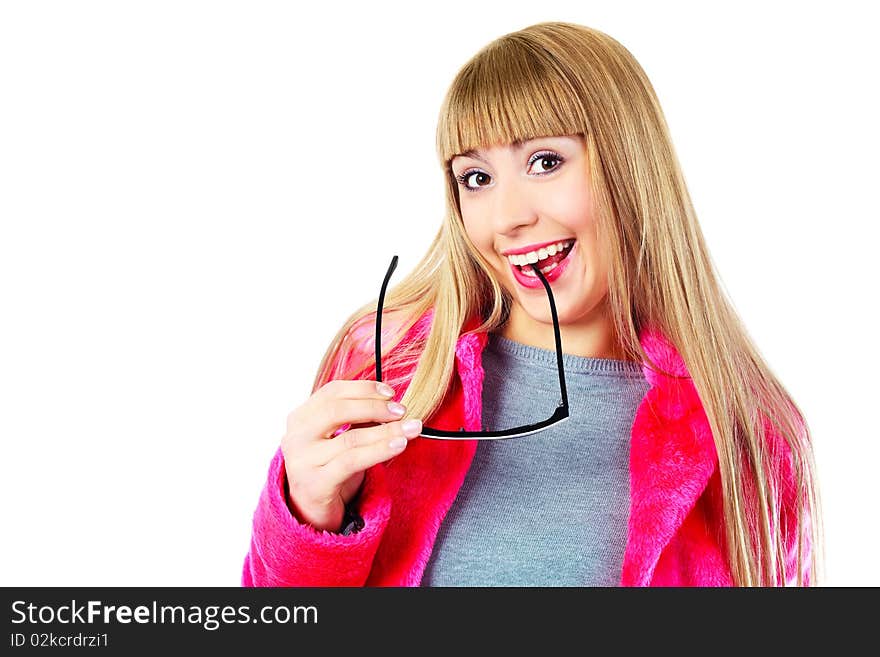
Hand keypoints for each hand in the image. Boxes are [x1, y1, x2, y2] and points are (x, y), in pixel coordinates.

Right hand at [280, 380, 421, 531]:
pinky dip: (379, 450)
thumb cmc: (328, 468)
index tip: (390, 392)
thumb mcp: (338, 438)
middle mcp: (296, 436)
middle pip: (338, 410)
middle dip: (375, 407)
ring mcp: (303, 461)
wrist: (310, 510)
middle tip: (401, 411)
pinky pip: (353, 461)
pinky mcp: (316, 484)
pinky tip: (399, 445)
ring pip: (351, 438)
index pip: (332, 392)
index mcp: (300, 418)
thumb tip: (392, 405)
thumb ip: (358, 419)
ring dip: (386, 431)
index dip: (363, 389)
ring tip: (411, 428)